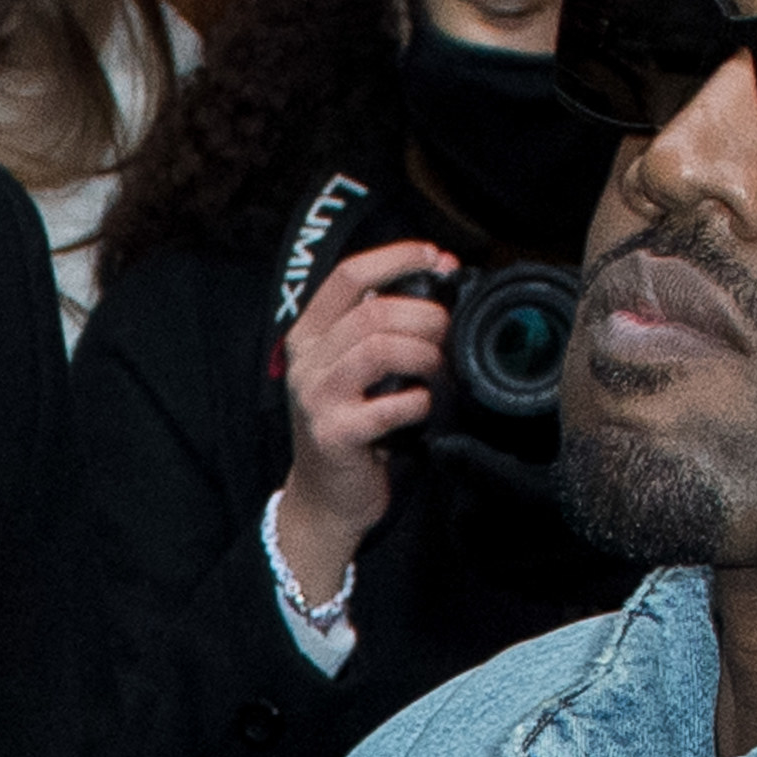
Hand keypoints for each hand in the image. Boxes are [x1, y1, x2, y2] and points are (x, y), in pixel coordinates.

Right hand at [272, 240, 457, 592]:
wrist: (325, 498)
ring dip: (425, 357)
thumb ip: (380, 327)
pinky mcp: (334, 434)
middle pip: (373, 312)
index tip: (436, 257)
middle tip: (449, 336)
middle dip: (425, 318)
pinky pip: (390, 405)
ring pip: (379, 349)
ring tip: (439, 373)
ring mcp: (317, 398)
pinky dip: (419, 403)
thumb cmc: (352, 427)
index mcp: (310, 334)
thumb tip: (436, 276)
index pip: (349, 275)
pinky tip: (424, 409)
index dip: (397, 257)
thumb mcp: (353, 370)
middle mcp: (307, 361)